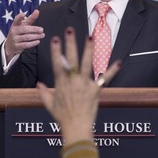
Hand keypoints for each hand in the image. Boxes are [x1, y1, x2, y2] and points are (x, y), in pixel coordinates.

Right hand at [3, 10, 43, 61]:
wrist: (10, 45)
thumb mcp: (23, 25)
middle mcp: (14, 31)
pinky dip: (33, 43)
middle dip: (34, 29)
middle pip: (25, 29)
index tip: (23, 14)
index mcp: (15, 25)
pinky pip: (26, 44)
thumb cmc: (19, 32)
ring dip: (36, 36)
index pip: (16, 20)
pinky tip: (38, 41)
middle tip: (42, 30)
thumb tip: (37, 11)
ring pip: (26, 37)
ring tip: (42, 35)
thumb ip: (30, 19)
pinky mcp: (17, 46)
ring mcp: (15, 39)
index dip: (19, 17)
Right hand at [36, 27, 119, 142]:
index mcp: (61, 83)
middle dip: (70, 43)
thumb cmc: (62, 117)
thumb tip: (39, 84)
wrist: (76, 127)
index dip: (56, 51)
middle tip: (69, 30)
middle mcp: (73, 81)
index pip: (57, 63)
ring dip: (89, 49)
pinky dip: (112, 71)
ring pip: (87, 64)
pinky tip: (119, 62)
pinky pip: (105, 79)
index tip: (55, 38)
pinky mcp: (96, 90)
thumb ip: (44, 93)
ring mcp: (85, 85)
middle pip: (71, 59)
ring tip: (90, 37)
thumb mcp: (49, 105)